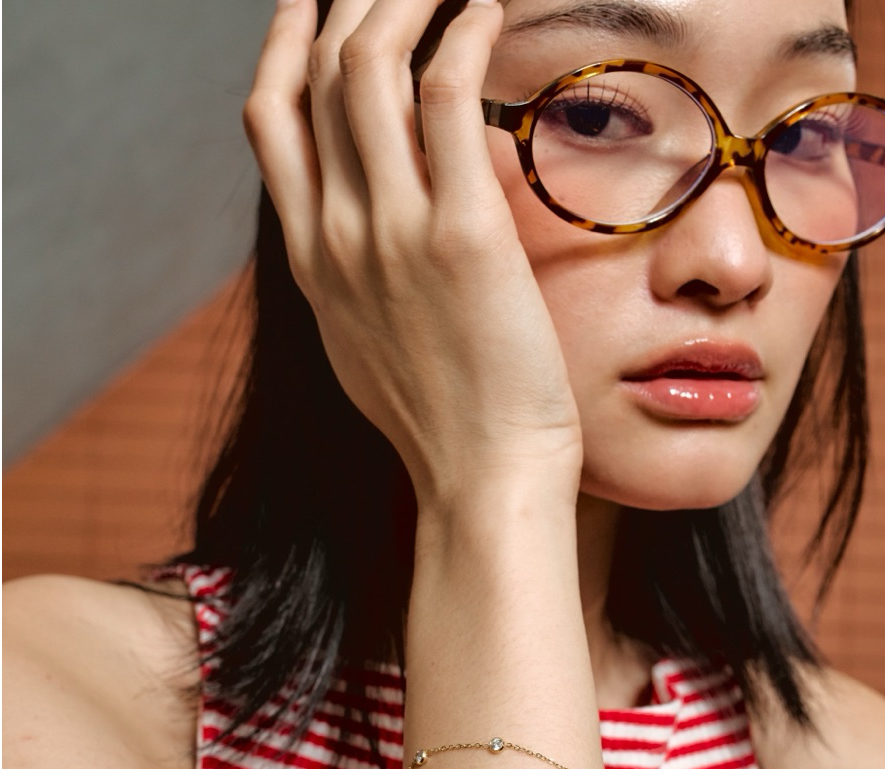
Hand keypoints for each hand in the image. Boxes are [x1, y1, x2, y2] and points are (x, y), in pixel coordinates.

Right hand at [243, 0, 583, 507]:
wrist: (481, 478)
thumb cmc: (445, 422)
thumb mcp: (371, 349)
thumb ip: (358, 282)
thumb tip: (376, 237)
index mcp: (314, 263)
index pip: (271, 122)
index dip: (284, 47)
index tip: (309, 7)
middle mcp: (337, 237)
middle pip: (314, 79)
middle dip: (346, 6)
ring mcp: (389, 233)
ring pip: (366, 70)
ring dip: (400, 3)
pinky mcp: (458, 235)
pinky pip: (444, 97)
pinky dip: (462, 36)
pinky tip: (486, 12)